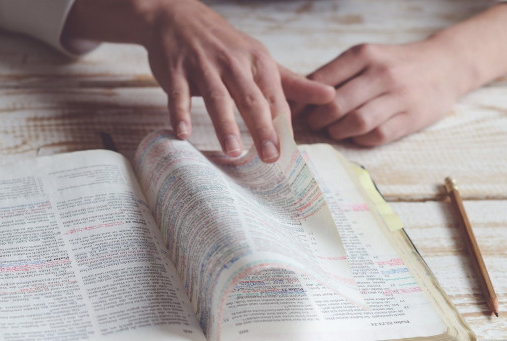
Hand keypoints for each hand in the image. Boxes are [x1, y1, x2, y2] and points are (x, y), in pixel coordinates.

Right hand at [141, 1, 333, 160]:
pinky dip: (179, 113)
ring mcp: (203, 65)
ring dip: (225, 125)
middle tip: (270, 157)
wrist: (179, 16)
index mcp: (258, 61)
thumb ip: (292, 82)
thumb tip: (330, 95)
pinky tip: (182, 134)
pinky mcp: (176, 70)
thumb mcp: (260, 58)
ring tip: (233, 151)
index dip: (282, 125)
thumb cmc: (224, 44)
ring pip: (216, 98)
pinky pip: (178, 94)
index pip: (274, 97)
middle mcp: (233, 62)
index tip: (288, 153)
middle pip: (250, 99)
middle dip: (261, 128)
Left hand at [301, 39, 467, 146]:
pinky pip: (377, 136)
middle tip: (315, 123)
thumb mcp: (367, 57)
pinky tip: (357, 135)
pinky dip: (360, 140)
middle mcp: (382, 73)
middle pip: (336, 104)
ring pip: (356, 122)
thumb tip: (299, 97)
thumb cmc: (395, 64)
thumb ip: (336, 74)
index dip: (304, 101)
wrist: (446, 65)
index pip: (321, 81)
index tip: (297, 110)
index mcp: (365, 55)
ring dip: (338, 131)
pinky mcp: (411, 118)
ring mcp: (399, 96)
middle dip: (318, 119)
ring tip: (335, 130)